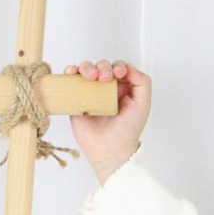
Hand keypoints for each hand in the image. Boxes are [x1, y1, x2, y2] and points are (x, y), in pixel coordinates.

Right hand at [64, 59, 150, 181]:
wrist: (110, 148)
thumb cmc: (127, 130)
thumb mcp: (143, 105)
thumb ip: (142, 83)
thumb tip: (128, 66)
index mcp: (123, 88)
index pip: (118, 68)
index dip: (118, 67)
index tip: (118, 74)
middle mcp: (107, 89)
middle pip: (102, 66)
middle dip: (103, 67)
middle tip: (104, 78)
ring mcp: (91, 92)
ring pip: (86, 69)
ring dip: (87, 67)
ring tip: (91, 77)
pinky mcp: (76, 99)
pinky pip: (71, 80)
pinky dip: (70, 72)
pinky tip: (73, 73)